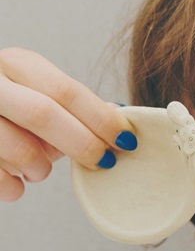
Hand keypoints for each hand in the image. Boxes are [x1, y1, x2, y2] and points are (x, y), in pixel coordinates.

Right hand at [0, 48, 135, 201]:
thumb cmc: (12, 107)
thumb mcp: (40, 94)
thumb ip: (76, 107)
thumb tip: (121, 118)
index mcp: (18, 64)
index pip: (67, 90)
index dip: (101, 119)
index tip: (126, 140)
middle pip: (44, 114)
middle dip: (81, 143)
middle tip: (103, 161)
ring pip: (17, 147)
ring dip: (40, 167)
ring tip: (41, 172)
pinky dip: (12, 187)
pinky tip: (17, 186)